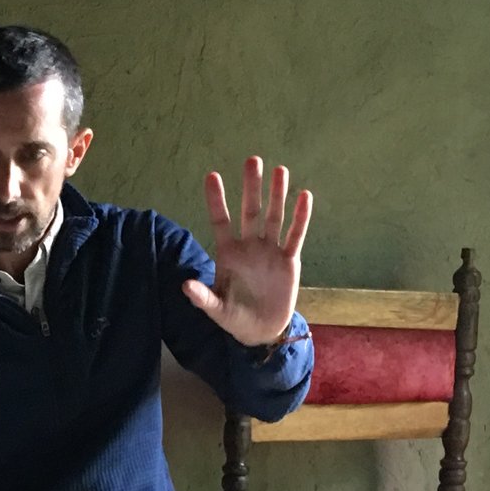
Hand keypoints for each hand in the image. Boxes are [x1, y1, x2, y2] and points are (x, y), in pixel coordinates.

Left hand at [182, 155, 312, 346]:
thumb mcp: (216, 309)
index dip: (216, 200)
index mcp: (228, 253)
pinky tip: (304, 196)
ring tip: (280, 170)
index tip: (212, 176)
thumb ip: (203, 297)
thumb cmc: (234, 317)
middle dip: (251, 187)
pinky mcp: (288, 260)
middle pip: (250, 211)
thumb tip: (185, 286)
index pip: (220, 220)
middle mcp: (249, 246)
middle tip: (252, 160)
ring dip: (277, 195)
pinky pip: (295, 235)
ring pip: (273, 217)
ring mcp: (269, 250)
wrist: (261, 330)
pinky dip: (301, 218)